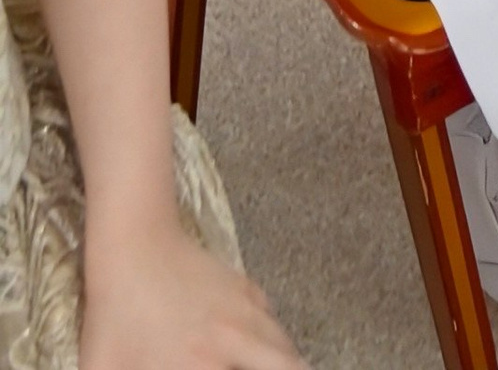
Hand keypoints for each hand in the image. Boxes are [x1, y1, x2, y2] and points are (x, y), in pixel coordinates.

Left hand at [81, 224, 303, 368]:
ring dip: (284, 361)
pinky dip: (272, 338)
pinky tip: (255, 344)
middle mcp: (236, 341)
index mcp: (203, 366)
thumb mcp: (104, 367)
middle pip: (288, 365)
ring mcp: (246, 310)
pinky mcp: (246, 286)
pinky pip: (272, 320)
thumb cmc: (114, 314)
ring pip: (284, 345)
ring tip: (277, 368)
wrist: (135, 245)